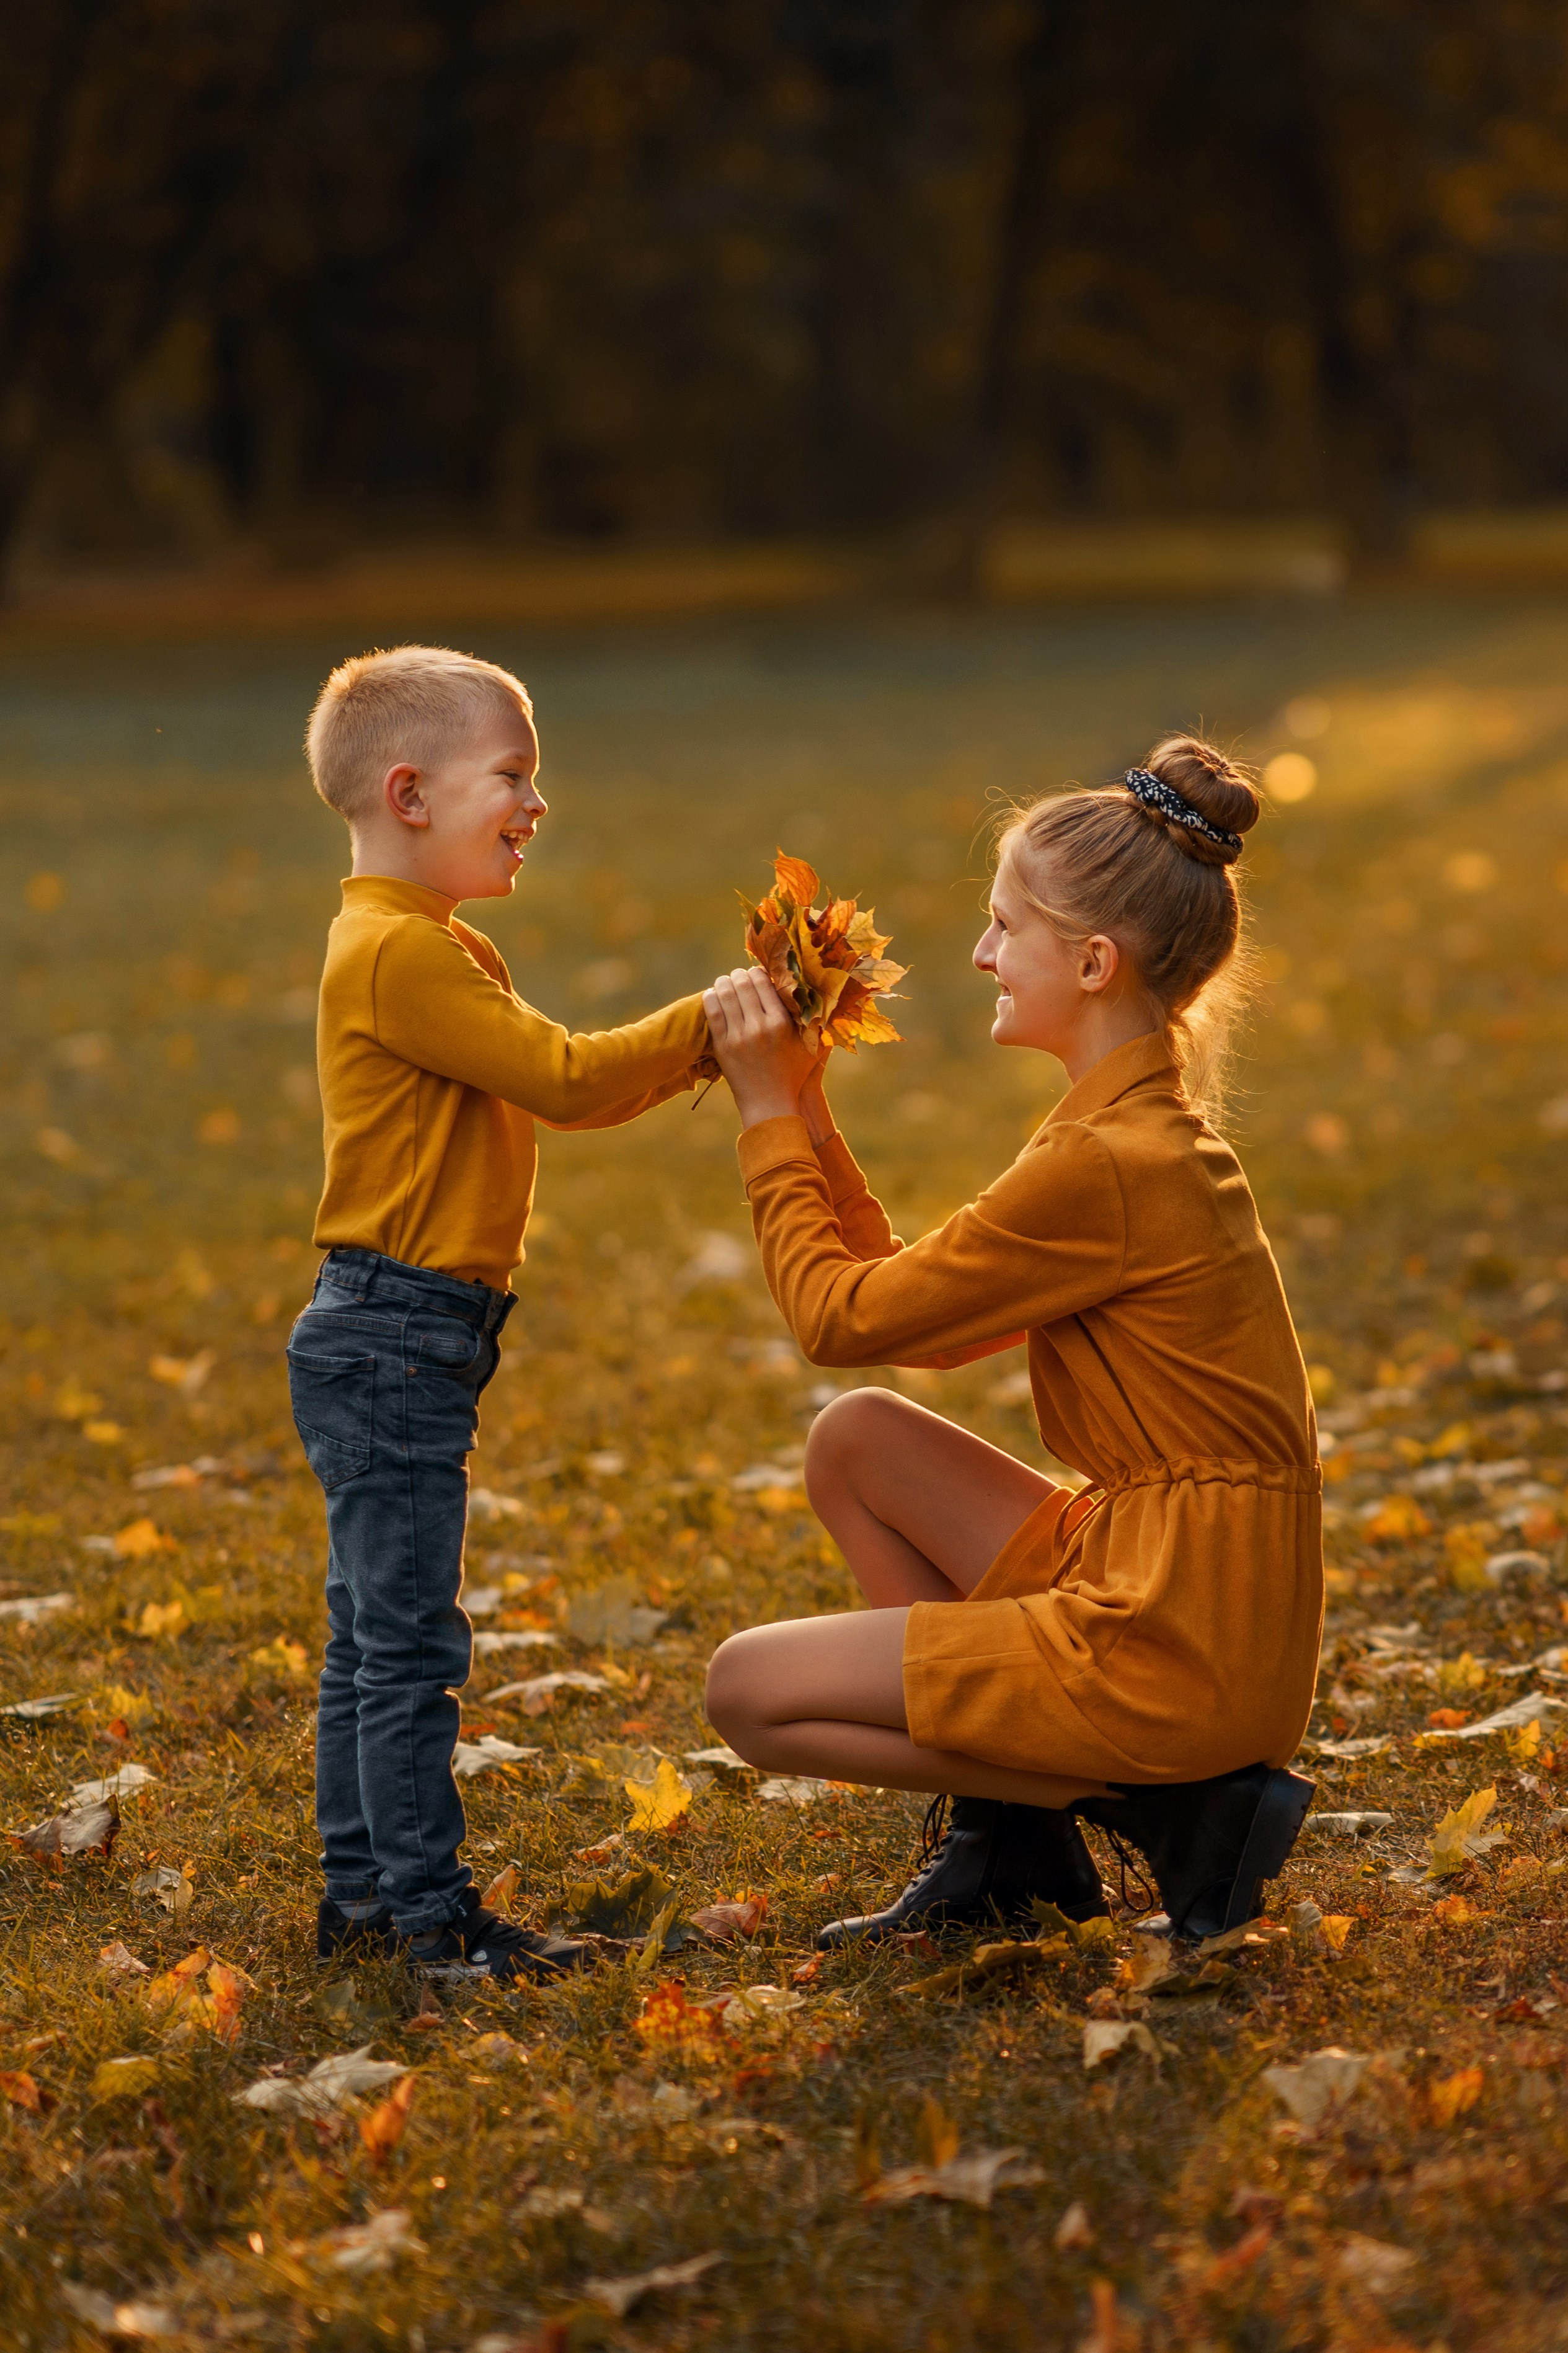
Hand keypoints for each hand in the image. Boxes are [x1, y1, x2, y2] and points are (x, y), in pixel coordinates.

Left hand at [703, 967, 824, 1128]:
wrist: (770, 1105)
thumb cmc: (794, 1075)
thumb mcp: (811, 1047)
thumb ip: (814, 1021)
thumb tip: (815, 994)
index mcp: (780, 1023)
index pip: (762, 982)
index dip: (757, 972)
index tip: (756, 974)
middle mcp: (758, 1026)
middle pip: (742, 984)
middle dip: (739, 974)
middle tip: (739, 976)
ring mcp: (738, 1036)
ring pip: (724, 994)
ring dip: (723, 983)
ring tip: (726, 982)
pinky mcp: (722, 1046)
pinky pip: (712, 1012)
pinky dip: (710, 998)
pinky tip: (713, 994)